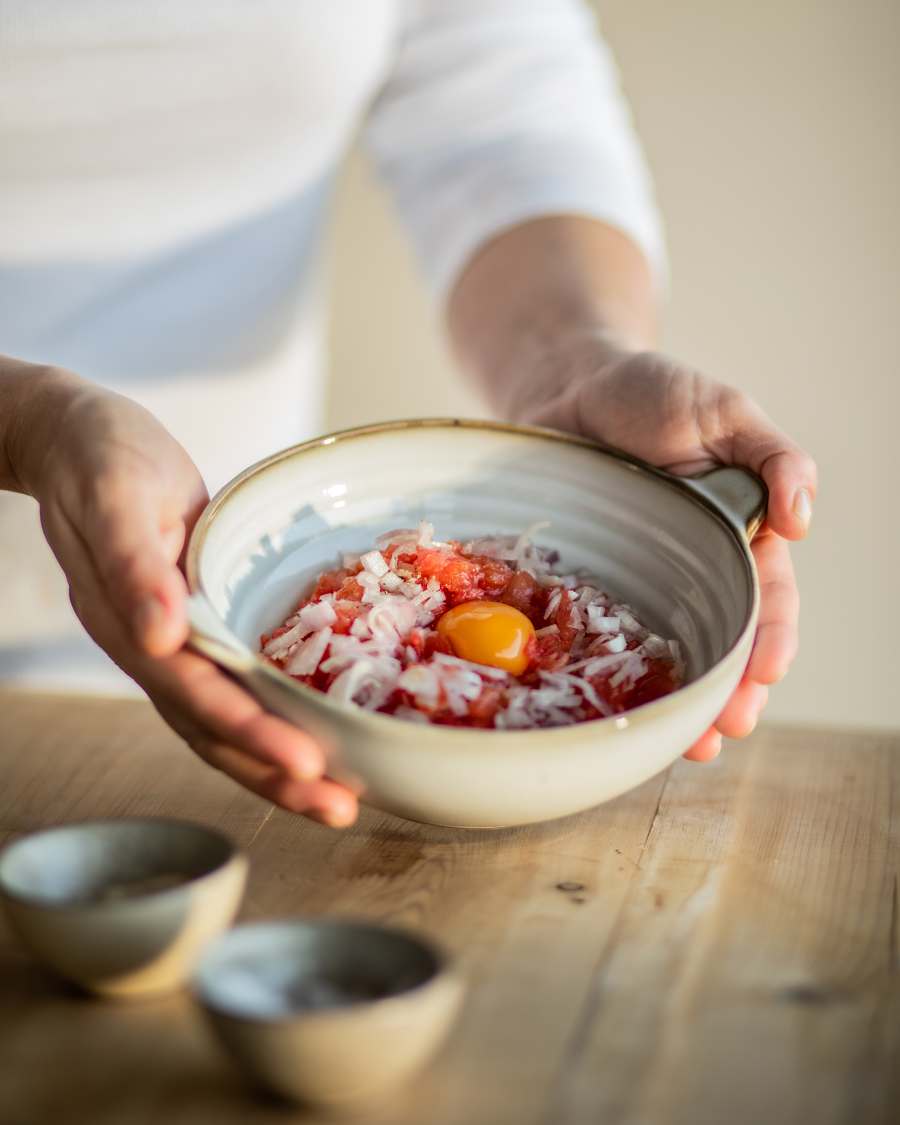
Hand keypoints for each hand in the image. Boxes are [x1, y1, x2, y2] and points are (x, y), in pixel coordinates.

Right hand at [17, 367, 357, 824]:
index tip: (304, 764)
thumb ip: (131, 563)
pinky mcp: (194, 626)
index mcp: (127, 620)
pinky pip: (231, 685)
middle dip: (272, 773)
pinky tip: (311, 736)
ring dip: (273, 764)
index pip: (192, 692)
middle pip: (209, 728)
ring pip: (220, 720)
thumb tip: (163, 639)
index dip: (248, 731)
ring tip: (335, 798)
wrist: (84, 439)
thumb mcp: (114, 492)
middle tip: (339, 809)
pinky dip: (269, 720)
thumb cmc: (102, 454)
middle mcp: (148, 645)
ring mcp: (169, 642)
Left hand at [518, 340, 816, 759]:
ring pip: (670, 654)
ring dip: (683, 702)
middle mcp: (694, 569)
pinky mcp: (591, 585)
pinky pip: (604, 637)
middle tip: (726, 729)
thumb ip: (775, 458)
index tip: (766, 674)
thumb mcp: (727, 412)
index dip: (770, 638)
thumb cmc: (653, 393)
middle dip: (731, 691)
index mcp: (739, 534)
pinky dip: (615, 676)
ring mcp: (641, 582)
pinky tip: (615, 710)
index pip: (766, 597)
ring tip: (687, 746)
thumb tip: (803, 522)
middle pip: (721, 641)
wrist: (568, 387)